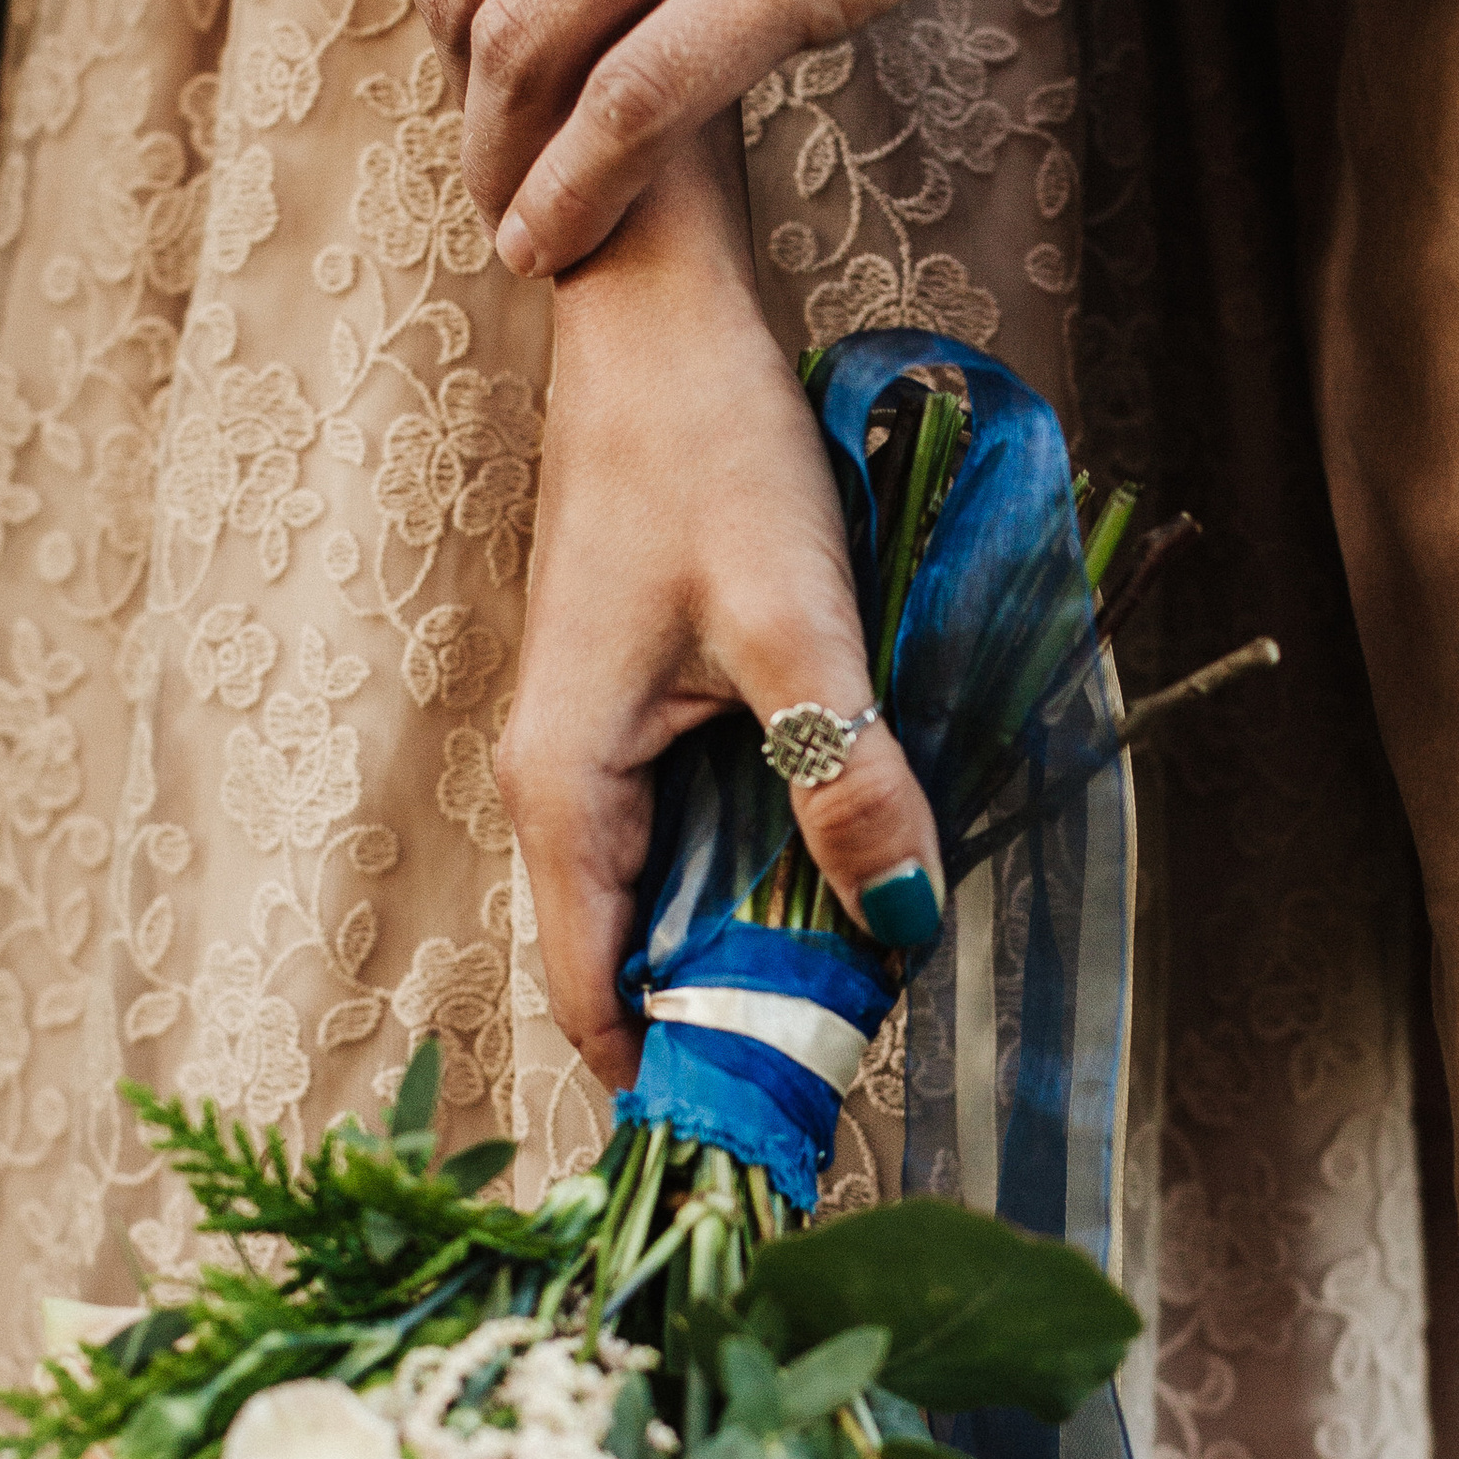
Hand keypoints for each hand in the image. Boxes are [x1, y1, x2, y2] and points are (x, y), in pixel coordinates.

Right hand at [506, 120, 944, 1091]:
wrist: (657, 318)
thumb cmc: (706, 453)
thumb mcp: (796, 624)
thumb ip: (847, 781)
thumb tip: (898, 928)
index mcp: (565, 791)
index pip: (597, 1000)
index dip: (679, 1082)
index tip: (777, 1139)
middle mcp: (560, 789)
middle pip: (636, 966)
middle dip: (735, 1026)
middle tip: (856, 1073)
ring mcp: (597, 752)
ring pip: (672, 902)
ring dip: (759, 949)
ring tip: (867, 994)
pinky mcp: (640, 715)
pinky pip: (695, 837)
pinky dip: (763, 871)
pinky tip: (848, 877)